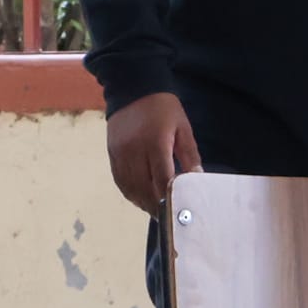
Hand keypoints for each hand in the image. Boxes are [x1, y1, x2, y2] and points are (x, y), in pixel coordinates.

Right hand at [106, 92, 200, 214]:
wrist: (132, 88)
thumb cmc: (163, 108)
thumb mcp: (183, 128)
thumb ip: (189, 155)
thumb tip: (196, 179)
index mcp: (155, 142)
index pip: (162, 178)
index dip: (169, 197)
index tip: (178, 212)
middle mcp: (134, 150)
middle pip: (143, 187)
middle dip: (156, 205)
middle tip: (168, 219)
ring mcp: (120, 152)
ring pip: (129, 186)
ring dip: (141, 202)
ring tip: (154, 211)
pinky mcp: (111, 153)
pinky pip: (119, 179)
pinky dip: (129, 192)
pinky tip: (139, 199)